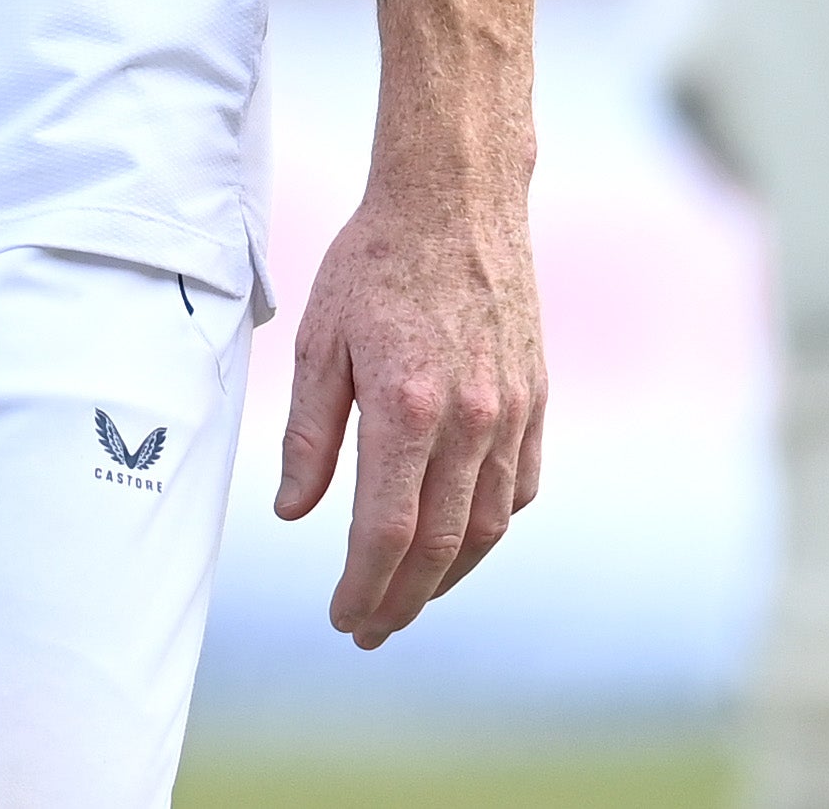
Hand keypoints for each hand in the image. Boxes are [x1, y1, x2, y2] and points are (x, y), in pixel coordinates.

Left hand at [272, 175, 544, 646]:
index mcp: (407, 407)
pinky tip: (461, 539)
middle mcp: (469, 418)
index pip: (386, 531)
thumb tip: (294, 512)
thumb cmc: (376, 262)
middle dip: (402, 600)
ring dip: (448, 576)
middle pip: (439, 545)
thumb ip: (308, 434)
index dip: (363, 586)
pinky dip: (491, 525)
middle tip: (369, 630)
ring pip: (488, 525)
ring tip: (410, 598)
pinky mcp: (534, 397)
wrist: (455, 198)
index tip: (342, 616)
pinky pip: (521, 485)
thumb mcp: (319, 342)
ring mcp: (511, 410)